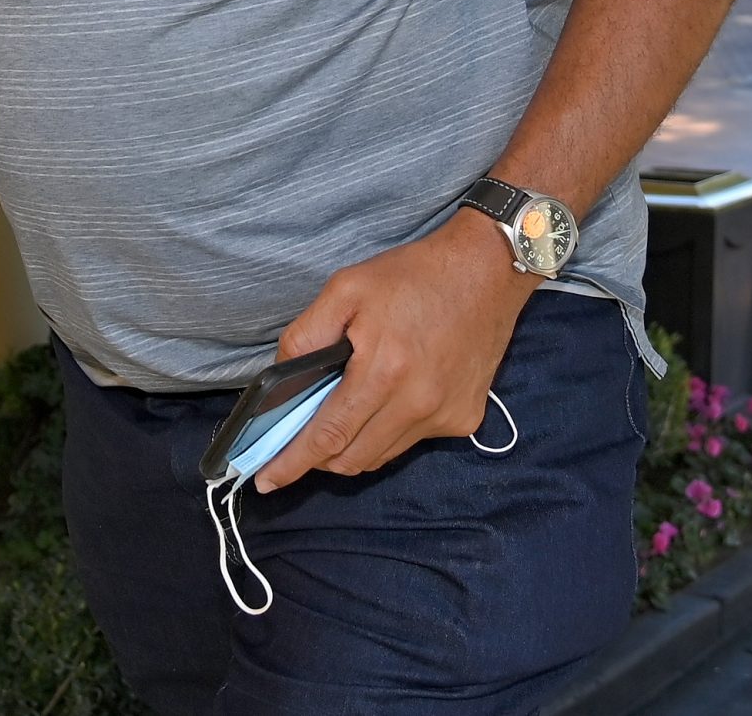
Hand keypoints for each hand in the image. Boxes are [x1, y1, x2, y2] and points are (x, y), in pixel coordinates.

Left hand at [250, 211, 538, 492]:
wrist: (487, 270)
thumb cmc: (413, 276)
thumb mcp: (346, 288)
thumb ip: (306, 336)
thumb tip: (281, 381)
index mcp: (384, 370)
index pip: (327, 436)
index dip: (292, 463)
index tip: (265, 481)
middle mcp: (417, 403)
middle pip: (351, 458)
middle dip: (318, 457)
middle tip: (301, 438)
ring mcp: (444, 415)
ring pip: (380, 456)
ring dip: (354, 444)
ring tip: (349, 407)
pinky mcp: (464, 419)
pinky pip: (412, 442)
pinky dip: (390, 430)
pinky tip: (394, 395)